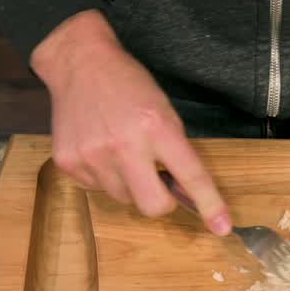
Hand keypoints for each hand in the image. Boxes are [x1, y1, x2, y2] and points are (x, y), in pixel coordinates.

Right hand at [31, 11, 230, 234]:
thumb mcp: (163, 110)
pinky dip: (104, 175)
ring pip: (123, 199)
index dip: (209, 204)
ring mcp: (92, 156)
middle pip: (153, 206)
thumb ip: (175, 150)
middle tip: (157, 181)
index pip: (190, 175)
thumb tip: (185, 193)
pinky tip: (98, 147)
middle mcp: (123, 145)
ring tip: (120, 150)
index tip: (221, 226)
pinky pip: (97, 188)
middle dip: (161, 201)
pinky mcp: (68, 162)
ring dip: (129, 184)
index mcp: (156, 127)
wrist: (79, 63)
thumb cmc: (128, 85)